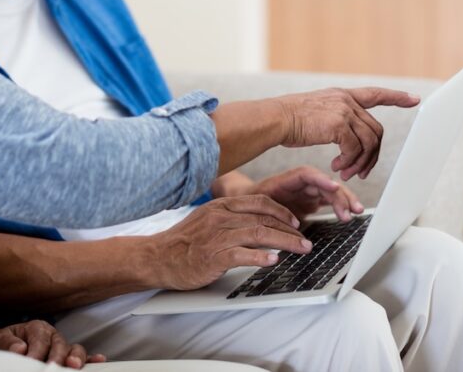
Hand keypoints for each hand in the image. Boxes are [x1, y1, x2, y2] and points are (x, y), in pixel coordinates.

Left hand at [0, 319, 105, 367]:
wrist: (6, 345)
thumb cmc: (5, 342)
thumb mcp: (1, 339)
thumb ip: (8, 343)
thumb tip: (20, 349)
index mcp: (37, 328)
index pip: (40, 341)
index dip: (37, 354)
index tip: (31, 362)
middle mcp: (53, 335)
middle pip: (60, 345)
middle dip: (58, 357)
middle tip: (53, 367)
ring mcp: (62, 346)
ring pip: (74, 350)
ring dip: (76, 358)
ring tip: (73, 366)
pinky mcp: (67, 356)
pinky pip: (82, 357)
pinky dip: (90, 359)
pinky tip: (98, 360)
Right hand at [150, 195, 310, 290]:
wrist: (157, 257)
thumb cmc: (183, 242)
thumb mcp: (207, 219)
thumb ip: (230, 218)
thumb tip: (258, 224)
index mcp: (221, 206)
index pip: (259, 202)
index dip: (281, 211)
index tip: (296, 221)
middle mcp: (220, 217)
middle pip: (263, 219)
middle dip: (289, 230)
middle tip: (306, 241)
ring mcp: (216, 236)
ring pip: (258, 234)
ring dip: (284, 242)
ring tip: (300, 249)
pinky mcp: (213, 256)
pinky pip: (242, 254)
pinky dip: (260, 257)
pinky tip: (273, 260)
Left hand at [249, 166, 362, 221]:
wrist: (248, 207)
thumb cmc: (252, 204)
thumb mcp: (258, 206)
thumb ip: (273, 213)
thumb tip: (289, 226)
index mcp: (287, 180)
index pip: (308, 175)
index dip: (322, 180)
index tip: (334, 187)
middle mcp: (301, 184)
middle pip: (324, 184)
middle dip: (340, 195)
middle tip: (351, 210)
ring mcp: (308, 192)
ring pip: (331, 192)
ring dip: (345, 200)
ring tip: (356, 212)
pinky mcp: (312, 202)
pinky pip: (330, 201)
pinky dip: (341, 206)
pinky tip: (351, 212)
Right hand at [274, 87, 418, 180]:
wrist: (275, 119)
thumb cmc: (288, 121)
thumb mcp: (316, 112)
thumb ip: (335, 118)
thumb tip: (347, 138)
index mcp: (342, 95)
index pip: (375, 93)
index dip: (396, 97)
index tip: (414, 99)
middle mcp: (346, 100)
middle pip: (376, 130)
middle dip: (372, 155)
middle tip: (360, 173)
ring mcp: (344, 110)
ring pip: (368, 142)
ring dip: (360, 163)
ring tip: (346, 174)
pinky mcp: (338, 124)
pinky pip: (355, 149)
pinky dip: (349, 162)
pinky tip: (337, 167)